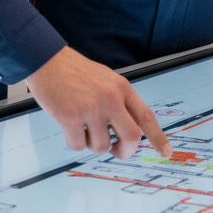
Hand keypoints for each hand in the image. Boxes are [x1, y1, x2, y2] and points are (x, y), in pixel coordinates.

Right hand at [26, 47, 172, 160]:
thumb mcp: (106, 80)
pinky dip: (74, 141)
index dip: (158, 137)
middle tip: (116, 150)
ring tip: (83, 127)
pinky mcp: (70, 117)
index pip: (146, 116)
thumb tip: (128, 131)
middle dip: (124, 151)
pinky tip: (68, 125)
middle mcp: (111, 98)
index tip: (165, 152)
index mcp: (122, 88)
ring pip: (101, 146)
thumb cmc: (75, 71)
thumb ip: (120, 101)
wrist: (47, 60)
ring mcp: (91, 108)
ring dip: (92, 144)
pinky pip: (78, 145)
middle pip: (131, 138)